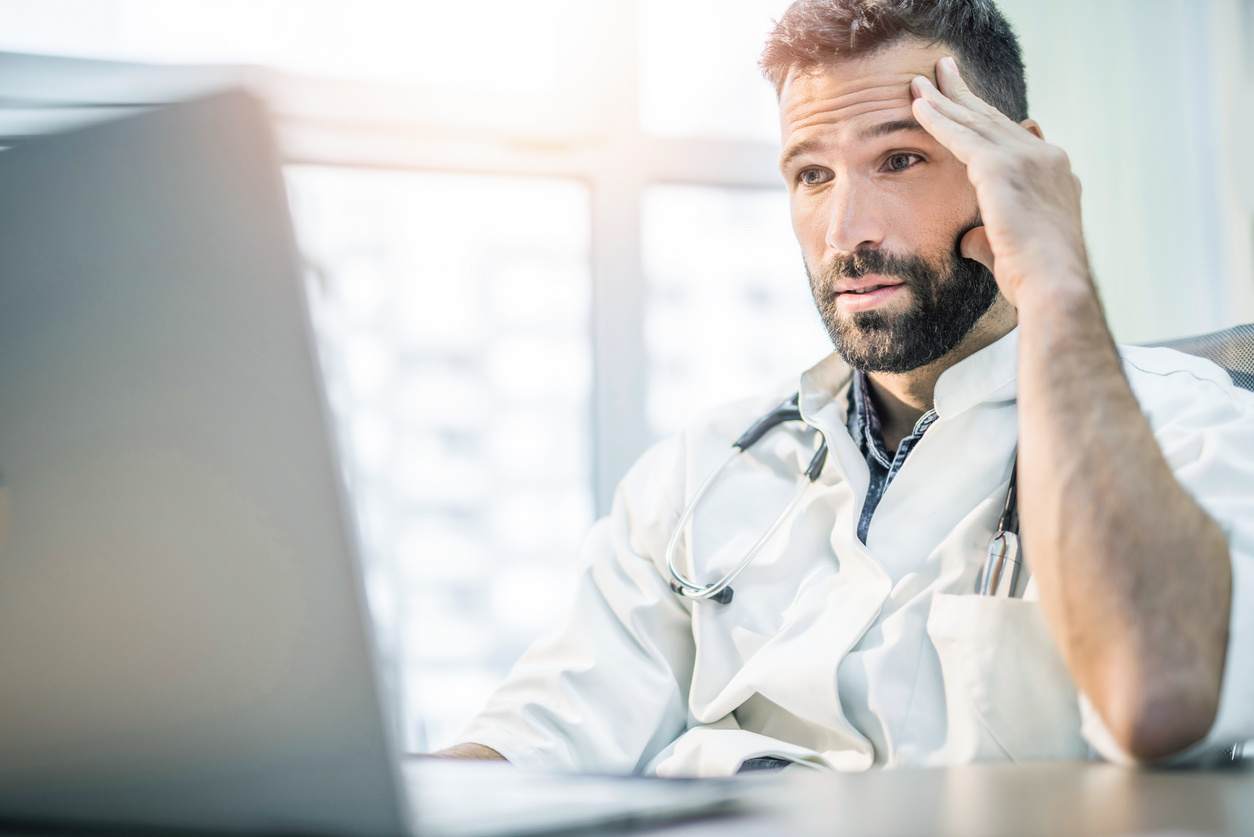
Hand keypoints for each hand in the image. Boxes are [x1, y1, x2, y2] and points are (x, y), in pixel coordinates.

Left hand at [911, 57, 1088, 308]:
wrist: (1054, 285)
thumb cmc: (1034, 279)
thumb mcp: (1010, 250)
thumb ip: (988, 238)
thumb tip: (970, 240)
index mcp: (1054, 175)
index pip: (1011, 138)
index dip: (983, 120)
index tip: (964, 103)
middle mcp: (1046, 158)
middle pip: (994, 119)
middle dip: (963, 95)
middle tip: (940, 71)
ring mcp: (1028, 158)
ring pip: (975, 120)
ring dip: (944, 100)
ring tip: (918, 82)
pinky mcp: (1003, 166)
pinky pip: (962, 135)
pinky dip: (939, 119)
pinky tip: (918, 106)